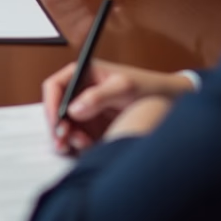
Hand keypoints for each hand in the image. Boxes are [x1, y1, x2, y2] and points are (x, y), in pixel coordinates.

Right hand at [41, 60, 194, 152]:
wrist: (169, 102)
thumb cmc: (148, 87)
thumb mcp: (124, 87)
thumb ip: (98, 96)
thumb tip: (72, 109)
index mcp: (83, 73)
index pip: (55, 86)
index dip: (51, 104)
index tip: (56, 122)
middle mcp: (81, 90)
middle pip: (56, 108)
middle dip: (57, 125)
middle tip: (63, 141)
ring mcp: (86, 109)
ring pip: (64, 124)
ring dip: (67, 137)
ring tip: (80, 144)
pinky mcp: (92, 125)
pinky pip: (76, 135)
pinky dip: (78, 143)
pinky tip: (87, 146)